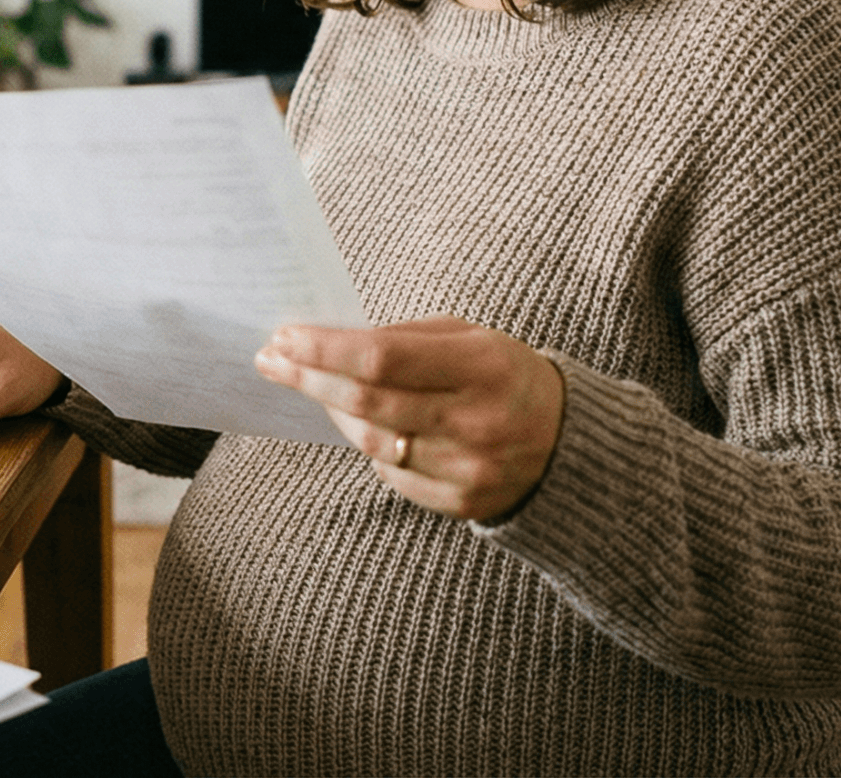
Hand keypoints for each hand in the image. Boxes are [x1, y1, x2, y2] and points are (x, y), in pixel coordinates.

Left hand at [255, 316, 564, 521]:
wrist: (569, 443)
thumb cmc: (505, 375)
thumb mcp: (470, 338)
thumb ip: (405, 337)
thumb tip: (330, 341)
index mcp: (482, 366)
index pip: (381, 357)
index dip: (323, 348)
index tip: (284, 336)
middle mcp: (476, 421)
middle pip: (366, 402)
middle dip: (308, 378)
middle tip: (270, 359)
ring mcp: (468, 469)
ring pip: (370, 442)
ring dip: (331, 412)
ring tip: (312, 386)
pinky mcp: (461, 503)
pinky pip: (390, 474)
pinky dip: (370, 447)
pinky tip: (367, 427)